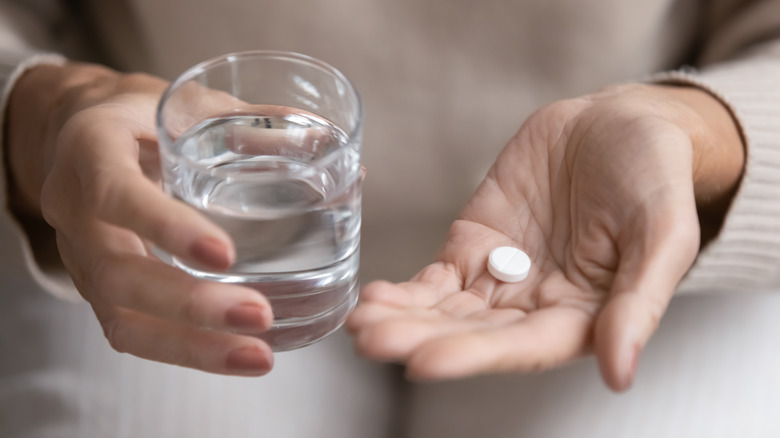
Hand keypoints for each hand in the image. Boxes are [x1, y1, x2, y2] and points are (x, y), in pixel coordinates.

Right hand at [6, 63, 274, 374]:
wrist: (78, 133)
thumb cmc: (140, 116)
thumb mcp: (186, 102)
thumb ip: (250, 119)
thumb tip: (325, 137)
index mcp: (90, 151)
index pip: (116, 195)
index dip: (166, 227)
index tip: (225, 253)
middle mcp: (74, 211)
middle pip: (118, 275)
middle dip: (191, 305)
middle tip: (259, 315)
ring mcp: (82, 257)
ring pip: (121, 319)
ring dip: (192, 347)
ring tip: (258, 356)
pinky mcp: (100, 288)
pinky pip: (132, 331)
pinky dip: (186, 351)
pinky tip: (237, 355)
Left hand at [347, 84, 743, 390]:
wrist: (618, 124)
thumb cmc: (654, 177)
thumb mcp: (663, 232)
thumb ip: (640, 301)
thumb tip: (620, 372)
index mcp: (583, 315)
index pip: (524, 347)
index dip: (475, 356)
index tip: (424, 362)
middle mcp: (534, 307)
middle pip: (472, 334)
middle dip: (421, 339)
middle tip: (373, 341)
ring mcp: (500, 276)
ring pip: (445, 310)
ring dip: (402, 320)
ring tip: (359, 324)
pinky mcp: (473, 245)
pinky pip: (434, 277)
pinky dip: (404, 290)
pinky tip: (372, 298)